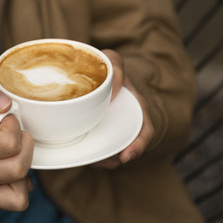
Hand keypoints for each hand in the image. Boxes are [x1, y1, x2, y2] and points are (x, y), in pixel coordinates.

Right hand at [0, 77, 34, 210]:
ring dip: (23, 167)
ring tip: (10, 151)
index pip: (9, 144)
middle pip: (18, 168)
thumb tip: (5, 104)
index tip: (4, 118)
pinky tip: (8, 165)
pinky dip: (20, 185)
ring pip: (20, 192)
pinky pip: (15, 201)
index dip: (13, 125)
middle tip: (11, 134)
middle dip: (24, 145)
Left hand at [92, 50, 154, 168]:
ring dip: (98, 160)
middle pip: (124, 149)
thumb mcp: (112, 61)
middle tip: (96, 161)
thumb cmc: (104, 68)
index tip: (126, 156)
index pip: (145, 132)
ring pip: (109, 155)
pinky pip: (95, 151)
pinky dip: (88, 155)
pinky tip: (77, 152)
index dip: (139, 146)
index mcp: (136, 109)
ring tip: (85, 157)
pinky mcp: (96, 135)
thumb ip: (115, 68)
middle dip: (112, 160)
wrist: (90, 72)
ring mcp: (111, 131)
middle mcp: (126, 123)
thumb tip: (112, 91)